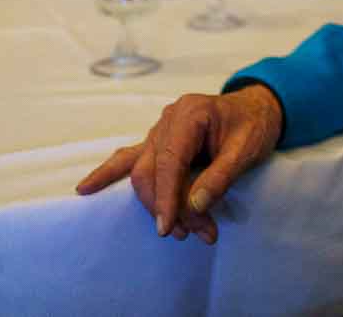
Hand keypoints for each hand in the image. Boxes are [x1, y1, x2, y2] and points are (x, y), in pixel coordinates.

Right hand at [75, 86, 283, 243]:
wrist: (257, 109)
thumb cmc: (253, 126)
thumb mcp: (246, 151)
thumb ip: (220, 177)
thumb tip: (194, 205)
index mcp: (190, 114)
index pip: (169, 160)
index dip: (167, 196)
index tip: (168, 227)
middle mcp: (168, 120)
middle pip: (151, 170)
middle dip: (168, 207)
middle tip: (197, 233)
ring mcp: (158, 130)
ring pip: (142, 172)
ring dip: (157, 204)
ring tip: (180, 231)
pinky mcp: (156, 142)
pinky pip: (128, 158)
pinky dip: (108, 174)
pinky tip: (84, 189)